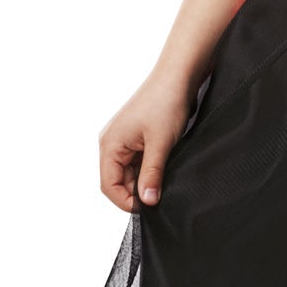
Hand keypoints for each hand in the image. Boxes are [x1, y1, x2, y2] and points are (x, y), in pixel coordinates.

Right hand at [98, 74, 196, 211]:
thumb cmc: (165, 102)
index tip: (148, 210)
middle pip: (118, 181)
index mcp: (109, 144)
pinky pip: (138, 161)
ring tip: (163, 182)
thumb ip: (152, 174)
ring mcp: (124, 140)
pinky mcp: (136, 137)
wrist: (178, 76)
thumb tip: (147, 202)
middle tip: (159, 198)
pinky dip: (149, 170)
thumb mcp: (160, 144)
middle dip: (136, 192)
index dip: (126, 202)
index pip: (109, 185)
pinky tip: (164, 170)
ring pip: (129, 172)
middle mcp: (112, 143)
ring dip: (144, 180)